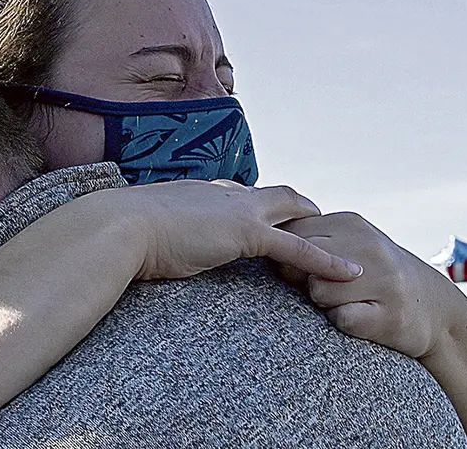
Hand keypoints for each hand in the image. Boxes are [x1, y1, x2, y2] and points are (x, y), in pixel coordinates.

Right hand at [120, 180, 363, 281]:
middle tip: (316, 223)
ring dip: (319, 232)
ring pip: (293, 216)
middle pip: (272, 197)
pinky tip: (348, 273)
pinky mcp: (247, 233)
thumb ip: (153, 235)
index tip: (263, 216)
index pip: (235, 196)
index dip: (254, 206)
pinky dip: (326, 260)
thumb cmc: (118, 233)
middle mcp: (221, 194)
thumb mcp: (140, 229)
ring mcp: (237, 210)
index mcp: (197, 193)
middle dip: (296, 209)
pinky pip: (297, 248)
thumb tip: (140, 248)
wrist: (119, 227)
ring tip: (343, 249)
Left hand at [280, 212, 463, 358]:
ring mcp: (384, 280)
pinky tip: (360, 316)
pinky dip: (343, 322)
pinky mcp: (391, 314)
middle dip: (301, 279)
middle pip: (301, 262)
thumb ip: (309, 238)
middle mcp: (369, 246)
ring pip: (318, 292)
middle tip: (322, 288)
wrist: (433, 306)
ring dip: (324, 303)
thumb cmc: (374, 274)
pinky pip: (343, 319)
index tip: (301, 269)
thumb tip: (265, 245)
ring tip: (346, 302)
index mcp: (350, 224)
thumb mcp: (347, 244)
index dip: (288, 256)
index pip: (293, 234)